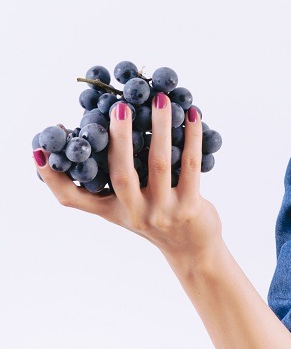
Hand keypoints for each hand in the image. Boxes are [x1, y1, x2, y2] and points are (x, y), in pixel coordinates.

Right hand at [33, 96, 222, 263]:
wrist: (193, 249)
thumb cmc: (154, 217)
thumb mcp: (123, 206)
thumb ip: (104, 183)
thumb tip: (87, 141)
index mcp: (111, 209)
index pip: (73, 198)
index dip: (53, 177)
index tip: (39, 150)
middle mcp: (134, 212)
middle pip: (120, 173)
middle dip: (119, 137)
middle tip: (119, 105)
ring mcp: (162, 211)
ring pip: (159, 162)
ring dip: (161, 126)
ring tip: (161, 99)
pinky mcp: (190, 208)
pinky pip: (191, 165)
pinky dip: (192, 137)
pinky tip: (193, 115)